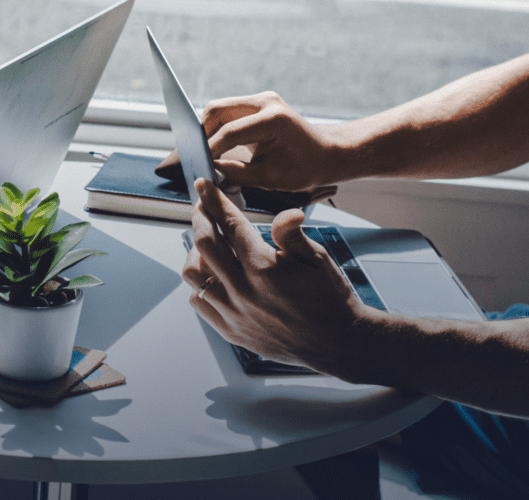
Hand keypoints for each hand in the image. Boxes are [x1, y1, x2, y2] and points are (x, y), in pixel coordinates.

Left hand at [182, 178, 363, 369]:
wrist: (336, 343)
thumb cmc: (329, 298)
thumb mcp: (317, 259)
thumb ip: (292, 234)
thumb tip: (286, 212)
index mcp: (264, 268)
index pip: (229, 224)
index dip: (214, 201)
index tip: (205, 186)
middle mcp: (244, 291)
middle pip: (204, 244)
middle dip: (200, 218)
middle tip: (203, 208)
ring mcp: (234, 313)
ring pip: (193, 274)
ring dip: (196, 252)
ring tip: (208, 243)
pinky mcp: (230, 330)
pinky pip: (198, 301)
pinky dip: (200, 284)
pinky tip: (213, 275)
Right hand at [202, 91, 342, 191]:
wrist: (326, 153)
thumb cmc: (305, 168)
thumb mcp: (270, 178)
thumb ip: (236, 174)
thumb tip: (209, 172)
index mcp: (273, 119)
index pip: (229, 132)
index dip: (209, 150)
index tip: (198, 166)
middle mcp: (266, 102)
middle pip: (218, 110)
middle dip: (201, 133)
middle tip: (194, 156)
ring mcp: (261, 100)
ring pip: (219, 108)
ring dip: (207, 129)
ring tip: (203, 152)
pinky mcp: (257, 104)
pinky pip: (228, 112)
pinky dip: (217, 128)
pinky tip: (214, 146)